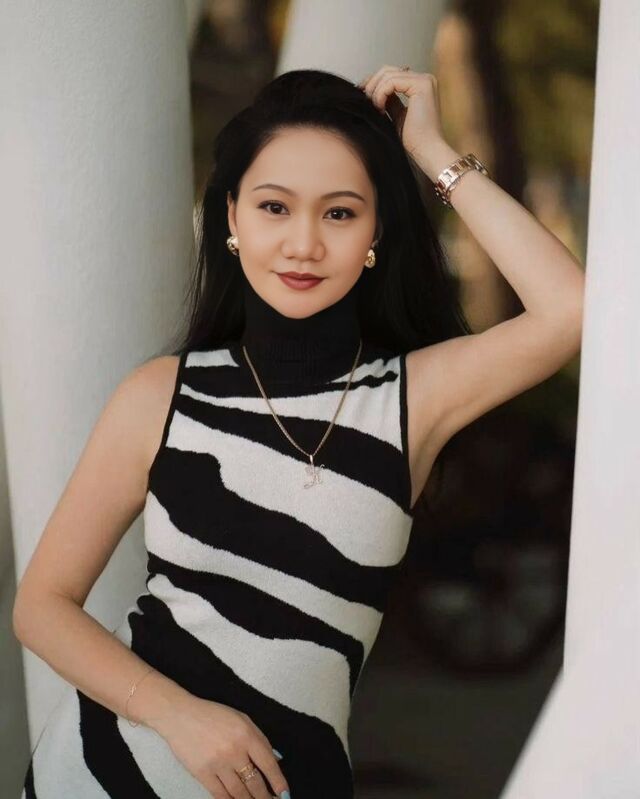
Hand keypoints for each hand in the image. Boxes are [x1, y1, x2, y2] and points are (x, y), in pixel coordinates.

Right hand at [154, 693, 289, 798]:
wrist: (180, 715)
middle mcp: (234, 751)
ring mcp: (218, 764)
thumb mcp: (241, 718)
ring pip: (239, 793)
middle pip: (255, 783)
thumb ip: (259, 738)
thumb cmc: (213, 715)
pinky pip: (220, 795)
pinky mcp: (203, 774)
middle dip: (265, 797)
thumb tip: (275, 759)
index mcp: (246, 735)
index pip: (268, 764)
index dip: (278, 781)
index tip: (285, 794)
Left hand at [357, 64, 450, 173]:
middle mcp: (425, 79)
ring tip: (375, 110)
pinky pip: (391, 82)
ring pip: (387, 75)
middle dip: (371, 85)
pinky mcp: (422, 85)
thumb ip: (389, 101)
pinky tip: (380, 110)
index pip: (391, 74)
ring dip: (375, 92)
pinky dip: (380, 95)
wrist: (426, 152)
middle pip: (388, 70)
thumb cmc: (414, 141)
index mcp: (420, 85)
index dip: (373, 83)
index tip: (362, 97)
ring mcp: (425, 80)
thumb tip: (372, 90)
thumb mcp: (397, 116)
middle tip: (364, 101)